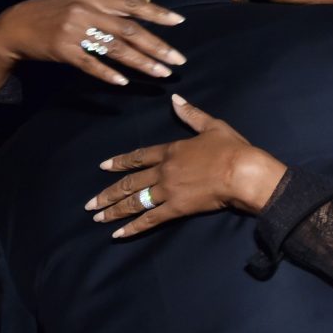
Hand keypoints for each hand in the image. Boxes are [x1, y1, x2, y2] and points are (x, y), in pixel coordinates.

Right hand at [0, 0, 186, 96]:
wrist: (15, 25)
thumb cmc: (53, 13)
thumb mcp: (80, 1)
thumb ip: (110, 4)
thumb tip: (145, 4)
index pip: (131, 5)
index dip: (156, 13)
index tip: (179, 22)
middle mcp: (86, 11)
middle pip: (129, 30)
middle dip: (157, 46)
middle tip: (178, 60)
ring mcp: (74, 31)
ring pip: (115, 49)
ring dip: (141, 63)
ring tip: (161, 73)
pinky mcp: (63, 50)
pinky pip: (90, 64)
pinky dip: (108, 74)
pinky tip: (124, 82)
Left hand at [85, 94, 286, 238]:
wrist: (242, 172)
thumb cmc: (231, 148)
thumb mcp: (212, 125)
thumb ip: (191, 114)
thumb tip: (175, 99)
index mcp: (171, 150)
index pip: (139, 156)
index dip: (120, 162)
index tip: (103, 166)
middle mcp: (163, 170)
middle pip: (130, 182)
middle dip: (108, 193)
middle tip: (89, 203)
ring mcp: (167, 190)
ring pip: (134, 201)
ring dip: (114, 210)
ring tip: (97, 218)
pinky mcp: (176, 208)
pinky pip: (150, 219)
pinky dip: (133, 227)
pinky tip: (118, 234)